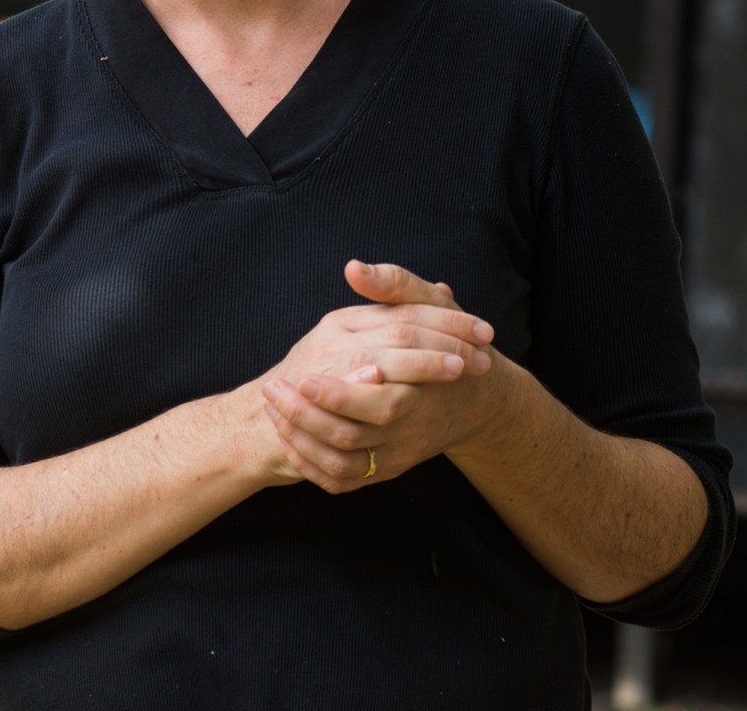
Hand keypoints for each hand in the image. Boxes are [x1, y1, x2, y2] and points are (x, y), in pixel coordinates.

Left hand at [262, 261, 504, 493]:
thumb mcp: (430, 307)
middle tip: (272, 391)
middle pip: (353, 437)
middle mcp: (409, 428)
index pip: (381, 402)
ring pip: (342, 464)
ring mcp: (395, 453)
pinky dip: (310, 463)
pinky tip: (286, 434)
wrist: (474, 399)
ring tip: (272, 406)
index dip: (339, 395)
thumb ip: (394, 285)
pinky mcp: (384, 470)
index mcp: (423, 390)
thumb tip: (354, 268)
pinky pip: (340, 480)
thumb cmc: (447, 343)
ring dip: (300, 438)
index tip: (301, 377)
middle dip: (306, 416)